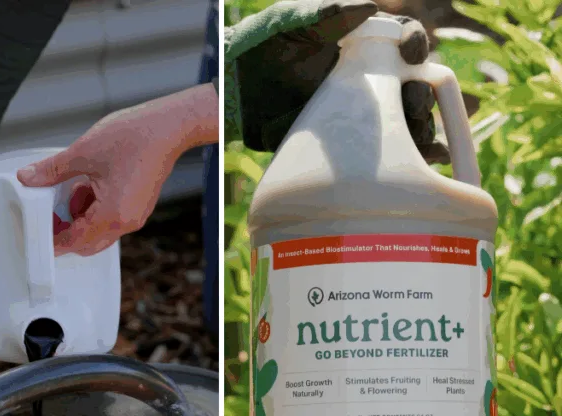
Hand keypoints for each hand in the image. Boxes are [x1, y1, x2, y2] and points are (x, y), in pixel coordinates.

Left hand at [17, 83, 217, 255]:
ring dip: (80, 216)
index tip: (37, 236)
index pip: (74, 241)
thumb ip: (51, 170)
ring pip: (99, 229)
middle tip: (48, 214)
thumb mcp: (82, 153)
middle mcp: (126, 222)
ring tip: (71, 188)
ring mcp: (135, 215)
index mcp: (112, 216)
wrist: (168, 125)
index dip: (53, 240)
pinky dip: (94, 207)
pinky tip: (88, 183)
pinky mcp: (138, 205)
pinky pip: (111, 217)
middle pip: (88, 243)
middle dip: (66, 231)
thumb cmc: (135, 137)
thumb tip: (28, 177)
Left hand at [229, 0, 447, 162]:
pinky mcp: (345, 142)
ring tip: (419, 139)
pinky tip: (428, 160)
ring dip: (421, 129)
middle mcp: (363, 77)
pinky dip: (410, 157)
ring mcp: (355, 112)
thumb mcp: (286, 23)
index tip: (412, 54)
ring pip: (403, 120)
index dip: (414, 42)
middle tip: (412, 106)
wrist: (227, 96)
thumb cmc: (255, 48)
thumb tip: (370, 7)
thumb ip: (323, 13)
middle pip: (411, 83)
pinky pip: (383, 152)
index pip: (400, 38)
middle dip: (420, 95)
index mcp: (357, 43)